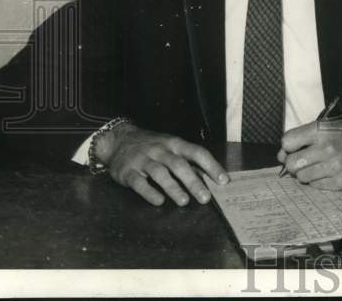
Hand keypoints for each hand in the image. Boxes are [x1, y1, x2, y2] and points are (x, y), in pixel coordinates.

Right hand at [98, 123, 228, 206]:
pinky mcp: (128, 171)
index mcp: (175, 144)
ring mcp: (143, 160)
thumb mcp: (171, 147)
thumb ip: (188, 161)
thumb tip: (210, 177)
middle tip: (205, 197)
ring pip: (160, 173)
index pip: (197, 152)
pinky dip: (149, 192)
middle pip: (179, 165)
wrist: (119, 140)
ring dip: (173, 188)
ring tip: (184, 202)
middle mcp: (161, 150)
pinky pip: (139, 182)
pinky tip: (159, 201)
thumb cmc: (152, 147)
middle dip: (194, 182)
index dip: (211, 166)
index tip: (223, 181)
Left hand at [277, 120, 341, 190]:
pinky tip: (328, 173)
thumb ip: (305, 137)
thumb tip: (282, 155)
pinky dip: (317, 180)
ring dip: (305, 173)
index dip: (287, 147)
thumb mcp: (329, 126)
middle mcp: (327, 148)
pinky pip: (315, 185)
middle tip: (302, 161)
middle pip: (291, 163)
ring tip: (317, 167)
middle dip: (292, 163)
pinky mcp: (340, 182)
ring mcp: (334, 167)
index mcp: (322, 130)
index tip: (293, 149)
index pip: (288, 142)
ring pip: (301, 177)